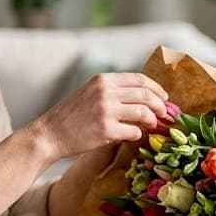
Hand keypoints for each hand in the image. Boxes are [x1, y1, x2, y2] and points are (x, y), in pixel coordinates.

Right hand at [30, 72, 169, 159]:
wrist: (50, 134)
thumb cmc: (72, 116)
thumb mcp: (90, 93)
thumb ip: (113, 91)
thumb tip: (144, 96)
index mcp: (103, 80)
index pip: (140, 79)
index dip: (156, 88)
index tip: (164, 97)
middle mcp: (106, 92)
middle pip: (145, 95)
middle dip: (160, 105)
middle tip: (164, 113)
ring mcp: (106, 111)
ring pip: (144, 113)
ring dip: (152, 120)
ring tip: (152, 125)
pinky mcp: (106, 130)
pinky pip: (134, 131)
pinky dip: (138, 134)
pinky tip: (134, 136)